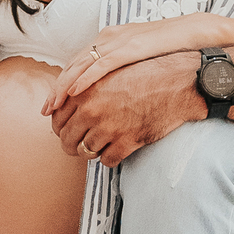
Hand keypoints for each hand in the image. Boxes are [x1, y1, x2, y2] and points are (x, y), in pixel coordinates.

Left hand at [45, 18, 207, 109]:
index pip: (78, 65)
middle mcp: (109, 39)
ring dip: (65, 88)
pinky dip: (85, 79)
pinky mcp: (131, 48)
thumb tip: (110, 94)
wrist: (196, 40)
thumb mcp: (139, 59)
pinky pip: (101, 65)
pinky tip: (75, 94)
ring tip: (55, 109)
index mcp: (110, 40)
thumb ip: (121, 70)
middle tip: (46, 112)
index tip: (52, 106)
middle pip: (73, 66)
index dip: (62, 85)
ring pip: (82, 66)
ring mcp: (119, 42)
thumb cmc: (171, 55)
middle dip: (57, 91)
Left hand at [50, 51, 204, 166]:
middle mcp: (91, 110)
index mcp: (83, 91)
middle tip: (78, 146)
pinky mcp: (127, 141)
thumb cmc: (144, 74)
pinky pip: (107, 160)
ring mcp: (108, 127)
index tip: (64, 132)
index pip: (57, 119)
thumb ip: (83, 88)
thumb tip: (64, 103)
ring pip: (86, 152)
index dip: (60, 128)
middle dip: (71, 145)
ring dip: (91, 152)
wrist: (176, 83)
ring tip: (98, 147)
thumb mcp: (107, 73)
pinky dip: (110, 159)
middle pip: (68, 139)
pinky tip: (115, 150)